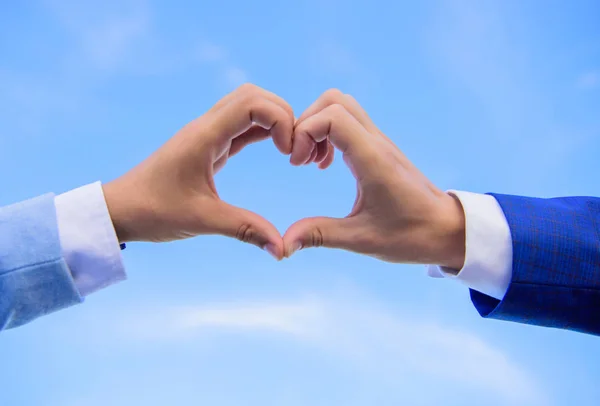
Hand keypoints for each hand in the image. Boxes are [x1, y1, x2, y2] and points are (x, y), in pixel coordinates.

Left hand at [102, 84, 294, 258]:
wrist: (120, 210)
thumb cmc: (153, 211)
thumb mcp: (202, 220)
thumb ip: (245, 230)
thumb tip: (282, 249)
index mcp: (204, 136)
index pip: (253, 103)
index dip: (280, 121)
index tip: (288, 154)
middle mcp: (206, 126)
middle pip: (254, 95)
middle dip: (283, 115)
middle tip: (293, 150)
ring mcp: (206, 133)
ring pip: (248, 106)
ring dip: (274, 120)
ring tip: (288, 151)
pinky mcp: (207, 145)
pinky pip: (241, 126)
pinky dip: (263, 131)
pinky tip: (276, 149)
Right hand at [283, 89, 465, 268]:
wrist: (448, 229)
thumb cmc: (412, 236)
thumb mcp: (362, 240)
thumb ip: (320, 235)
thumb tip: (284, 244)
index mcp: (372, 159)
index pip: (331, 116)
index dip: (305, 132)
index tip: (298, 164)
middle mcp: (376, 143)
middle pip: (334, 100)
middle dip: (306, 123)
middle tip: (300, 158)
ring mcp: (380, 142)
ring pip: (342, 107)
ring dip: (317, 126)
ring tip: (311, 161)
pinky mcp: (380, 148)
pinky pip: (349, 122)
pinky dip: (329, 133)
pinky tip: (326, 164)